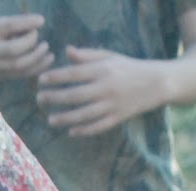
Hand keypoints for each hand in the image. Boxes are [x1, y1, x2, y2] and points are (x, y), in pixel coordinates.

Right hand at [0, 15, 53, 80]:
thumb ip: (11, 26)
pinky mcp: (3, 77)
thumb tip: (36, 24)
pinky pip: (23, 75)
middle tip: (38, 36)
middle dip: (30, 42)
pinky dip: (38, 68)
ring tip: (46, 48)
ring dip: (37, 57)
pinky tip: (47, 60)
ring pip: (19, 65)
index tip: (41, 20)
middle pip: (13, 49)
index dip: (26, 23)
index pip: (8, 26)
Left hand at [36, 47, 162, 134]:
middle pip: (75, 95)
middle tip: (39, 100)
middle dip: (55, 98)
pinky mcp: (118, 118)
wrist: (156, 83)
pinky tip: (71, 132)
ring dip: (65, 118)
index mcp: (103, 69)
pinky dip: (84, 131)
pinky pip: (98, 127)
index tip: (41, 80)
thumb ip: (87, 56)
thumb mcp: (109, 57)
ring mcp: (112, 105)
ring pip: (84, 114)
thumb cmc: (128, 68)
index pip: (74, 74)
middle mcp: (106, 87)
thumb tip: (66, 52)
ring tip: (50, 120)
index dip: (56, 77)